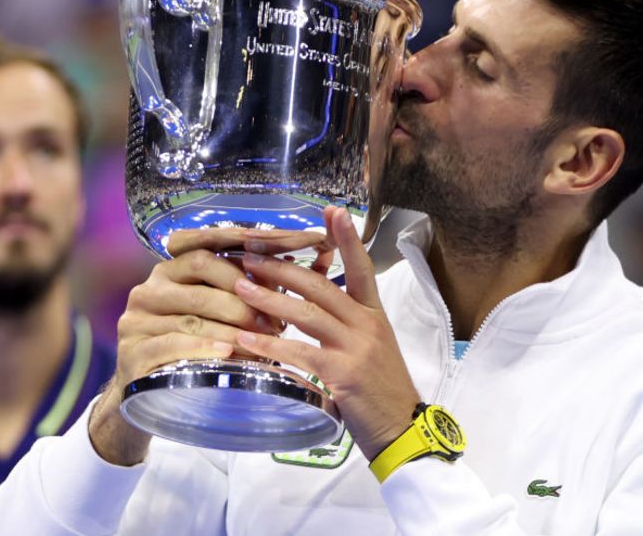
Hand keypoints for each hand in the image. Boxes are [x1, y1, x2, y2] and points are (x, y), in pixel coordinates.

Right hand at [89, 227, 327, 464]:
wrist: (155, 400)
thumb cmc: (205, 350)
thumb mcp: (233, 313)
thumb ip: (269, 284)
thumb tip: (327, 251)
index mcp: (175, 267)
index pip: (213, 241)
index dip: (254, 240)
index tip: (295, 241)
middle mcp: (153, 284)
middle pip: (203, 268)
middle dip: (245, 289)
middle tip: (277, 317)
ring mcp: (138, 317)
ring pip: (193, 311)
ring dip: (232, 325)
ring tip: (263, 341)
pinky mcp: (132, 350)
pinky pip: (172, 344)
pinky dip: (204, 347)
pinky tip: (228, 354)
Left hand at [232, 206, 420, 461]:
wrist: (404, 430)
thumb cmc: (381, 389)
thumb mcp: (370, 347)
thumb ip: (346, 324)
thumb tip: (311, 303)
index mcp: (374, 314)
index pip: (361, 268)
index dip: (346, 239)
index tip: (331, 211)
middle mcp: (367, 324)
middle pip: (319, 285)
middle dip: (282, 267)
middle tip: (249, 252)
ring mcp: (356, 348)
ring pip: (307, 313)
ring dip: (269, 298)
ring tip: (239, 284)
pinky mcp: (343, 374)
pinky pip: (299, 353)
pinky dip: (269, 346)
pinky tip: (245, 340)